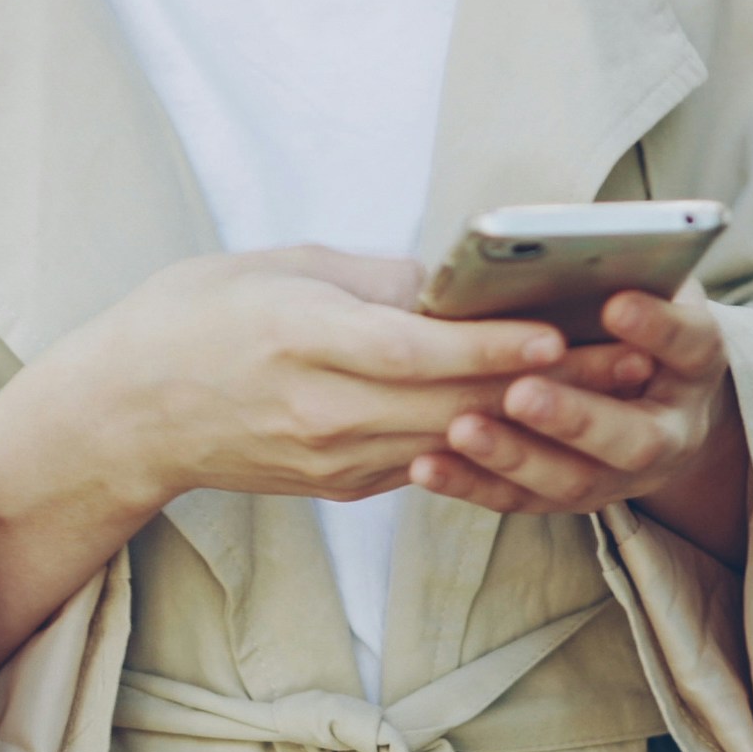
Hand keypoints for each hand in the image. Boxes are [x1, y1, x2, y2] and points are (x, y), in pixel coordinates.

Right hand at [2, 245, 569, 511]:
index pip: (416, 351)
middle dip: (550, 382)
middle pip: (455, 403)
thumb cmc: (192, 316)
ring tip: (608, 385)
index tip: (558, 331)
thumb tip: (451, 283)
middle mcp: (322, 410)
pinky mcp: (338, 485)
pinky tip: (535, 414)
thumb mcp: (276, 266)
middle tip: (627, 355)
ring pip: (454, 439)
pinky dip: (483, 438)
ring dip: (534, 415)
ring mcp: (332, 457)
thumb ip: (370, 278)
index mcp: (302, 339)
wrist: (125, 412)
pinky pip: (426, 462)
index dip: (493, 346)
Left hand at [405, 278, 751, 561]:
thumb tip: (566, 243)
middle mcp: (671, 433)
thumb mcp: (650, 284)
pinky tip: (427, 464)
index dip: (657, 327)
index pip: (690, 345)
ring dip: (515, 456)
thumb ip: (624, 268)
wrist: (661, 395)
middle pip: (632, 439)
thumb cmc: (638, 319)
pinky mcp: (571, 495)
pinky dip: (473, 484)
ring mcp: (623, 476)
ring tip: (462, 427)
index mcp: (696, 365)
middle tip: (521, 392)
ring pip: (574, 481)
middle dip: (575, 418)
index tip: (615, 302)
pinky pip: (521, 500)